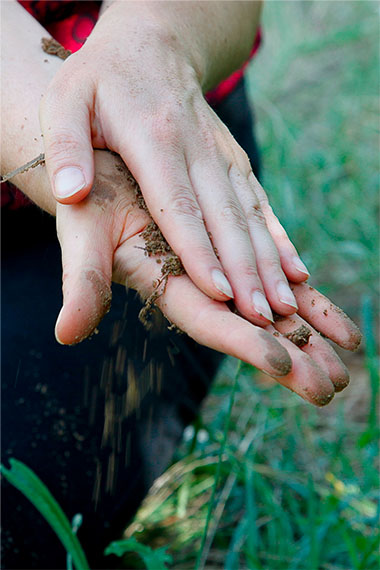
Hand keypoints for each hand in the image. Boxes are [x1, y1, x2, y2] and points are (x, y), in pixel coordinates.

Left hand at [40, 1, 309, 329]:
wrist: (151, 45)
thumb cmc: (101, 80)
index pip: (178, 205)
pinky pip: (259, 202)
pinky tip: (296, 270)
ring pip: (249, 214)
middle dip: (246, 270)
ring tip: (284, 305)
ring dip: (270, 262)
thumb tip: (72, 193)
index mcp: (153, 138)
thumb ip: (66, 148)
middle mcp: (196, 148)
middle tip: (263, 316)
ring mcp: (220, 155)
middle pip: (224, 217)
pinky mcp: (232, 160)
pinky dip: (279, 239)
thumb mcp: (66, 102)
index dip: (200, 252)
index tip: (220, 293)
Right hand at [55, 151, 360, 406]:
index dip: (243, 342)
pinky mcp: (232, 251)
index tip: (282, 365)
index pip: (209, 324)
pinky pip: (274, 275)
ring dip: (308, 332)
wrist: (109, 176)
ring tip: (349, 355)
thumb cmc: (91, 204)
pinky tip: (329, 313)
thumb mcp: (83, 233)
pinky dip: (303, 293)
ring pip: (269, 306)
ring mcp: (219, 271)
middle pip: (249, 328)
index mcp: (166, 287)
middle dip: (292, 355)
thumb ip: (83, 282)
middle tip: (333, 386)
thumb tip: (66, 334)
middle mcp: (198, 287)